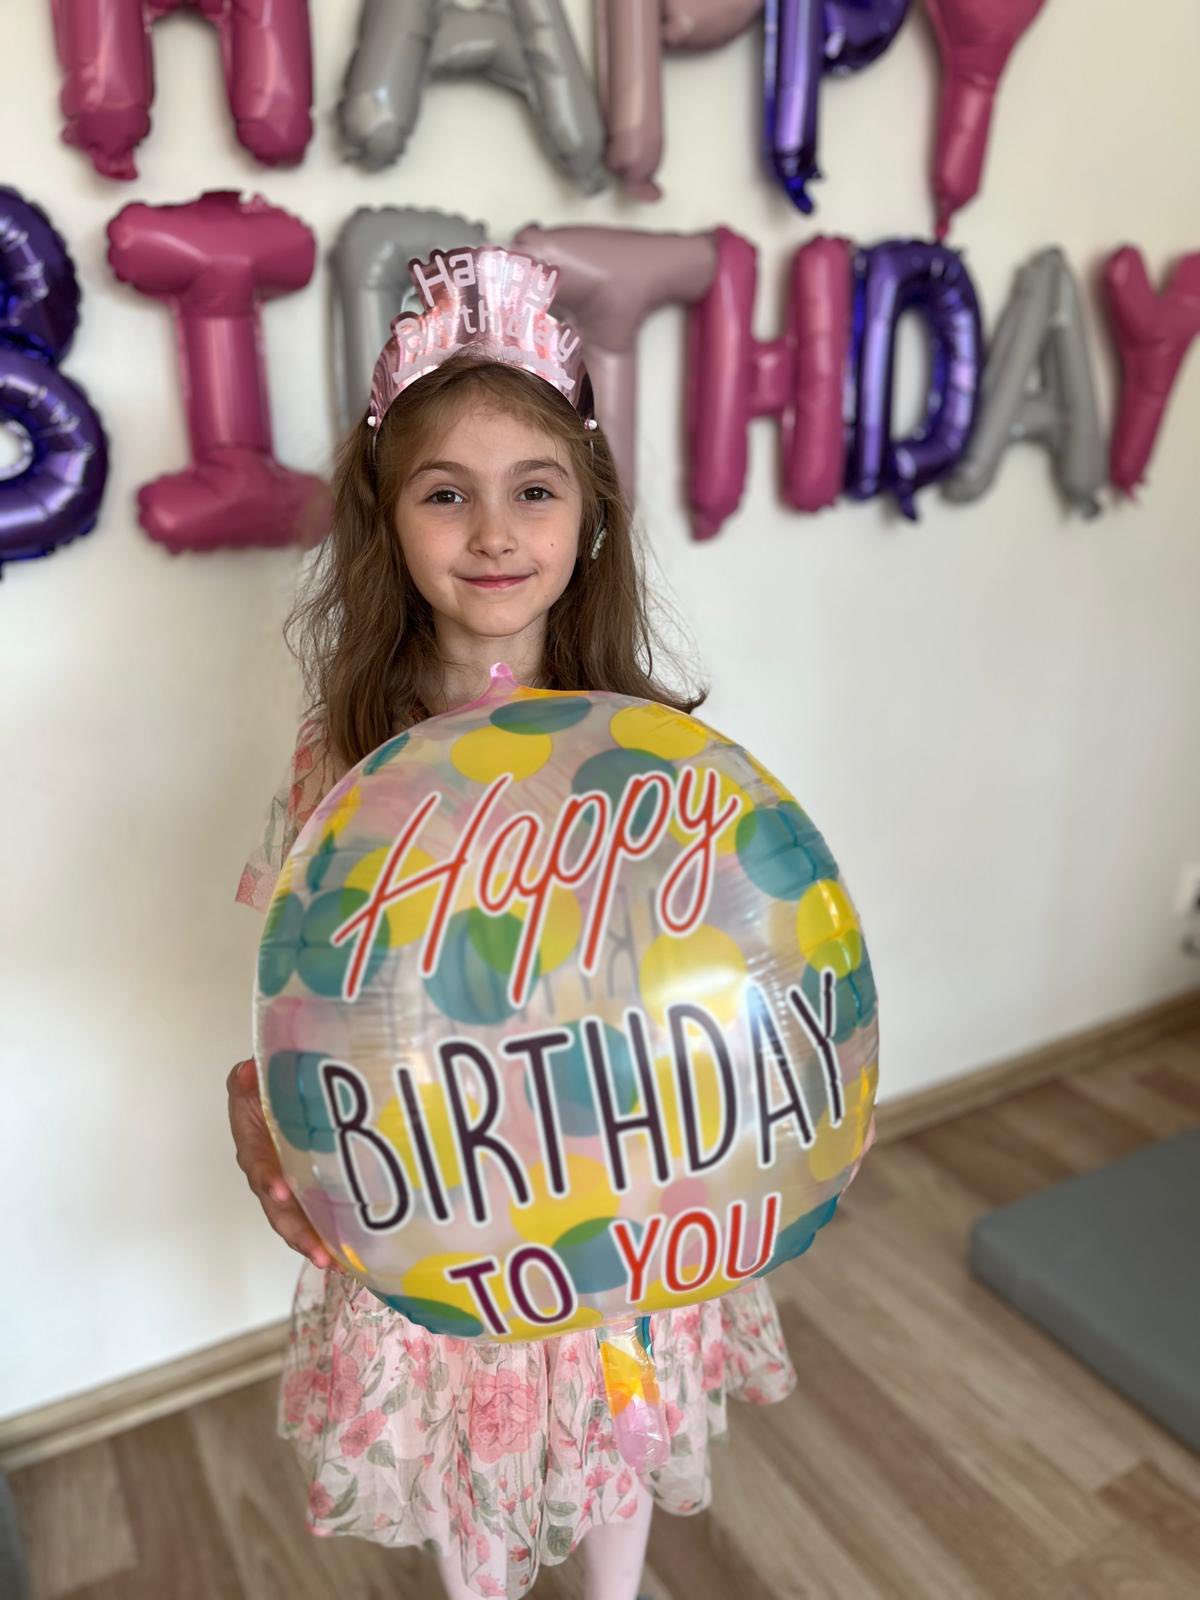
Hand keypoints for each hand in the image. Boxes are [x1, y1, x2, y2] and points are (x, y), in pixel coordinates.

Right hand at [227, 1058, 344, 1271]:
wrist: (280, 1092)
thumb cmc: (265, 1088)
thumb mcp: (251, 1079)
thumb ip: (246, 1078)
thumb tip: (247, 1072)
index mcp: (253, 1146)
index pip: (257, 1165)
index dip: (267, 1178)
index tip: (280, 1189)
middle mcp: (268, 1173)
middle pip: (277, 1209)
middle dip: (295, 1231)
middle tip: (317, 1250)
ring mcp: (288, 1186)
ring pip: (295, 1221)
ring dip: (311, 1243)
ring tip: (333, 1262)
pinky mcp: (307, 1192)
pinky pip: (314, 1218)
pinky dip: (328, 1238)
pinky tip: (348, 1256)